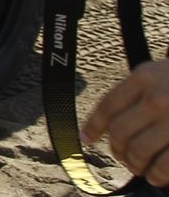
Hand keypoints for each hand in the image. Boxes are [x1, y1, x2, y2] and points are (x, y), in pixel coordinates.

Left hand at [83, 59, 168, 183]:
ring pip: (139, 151)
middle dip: (117, 149)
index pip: (109, 105)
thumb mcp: (159, 72)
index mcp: (145, 77)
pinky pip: (165, 165)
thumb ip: (136, 91)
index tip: (87, 138)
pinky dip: (156, 175)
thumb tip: (108, 125)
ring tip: (138, 166)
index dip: (94, 126)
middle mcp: (158, 97)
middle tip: (122, 156)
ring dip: (135, 164)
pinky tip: (156, 176)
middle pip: (120, 132)